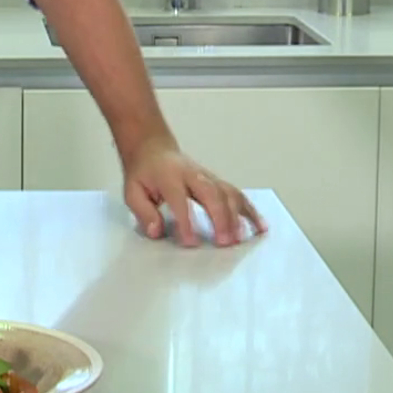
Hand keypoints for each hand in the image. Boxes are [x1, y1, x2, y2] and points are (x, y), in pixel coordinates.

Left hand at [121, 139, 265, 247]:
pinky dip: (251, 210)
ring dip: (238, 216)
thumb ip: (143, 212)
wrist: (153, 149)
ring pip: (229, 193)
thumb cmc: (143, 174)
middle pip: (212, 194)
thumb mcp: (132, 191)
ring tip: (243, 238)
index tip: (191, 242)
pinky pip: (237, 195)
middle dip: (220, 218)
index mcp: (169, 177)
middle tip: (224, 242)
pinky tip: (260, 226)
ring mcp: (208, 177)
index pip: (180, 199)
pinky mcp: (218, 182)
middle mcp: (193, 175)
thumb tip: (156, 231)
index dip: (186, 221)